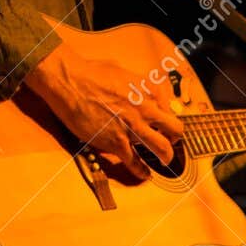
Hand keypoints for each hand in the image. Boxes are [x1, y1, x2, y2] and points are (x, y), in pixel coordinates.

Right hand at [25, 36, 181, 181]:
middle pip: (175, 131)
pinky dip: (141, 171)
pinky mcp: (117, 143)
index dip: (168, 118)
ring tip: (162, 161)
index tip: (164, 124)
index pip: (171, 109)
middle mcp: (145, 109)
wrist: (70, 81)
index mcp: (148, 89)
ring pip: (162, 150)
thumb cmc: (91, 73)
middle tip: (170, 142)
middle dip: (175, 139)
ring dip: (164, 158)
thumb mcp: (123, 72)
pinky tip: (145, 174)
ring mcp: (133, 128)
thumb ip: (137, 86)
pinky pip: (135, 163)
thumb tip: (143, 94)